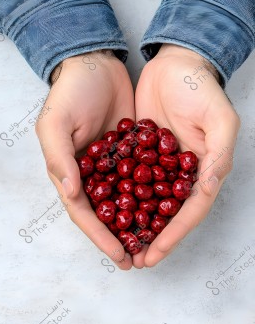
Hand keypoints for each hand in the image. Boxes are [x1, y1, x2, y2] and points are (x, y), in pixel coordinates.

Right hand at [35, 50, 134, 269]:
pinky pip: (141, 180)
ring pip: (124, 201)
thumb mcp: (55, 123)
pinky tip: (167, 210)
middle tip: (137, 261)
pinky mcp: (129, 153)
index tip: (118, 254)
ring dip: (136, 224)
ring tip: (153, 246)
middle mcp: (88, 174)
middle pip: (104, 213)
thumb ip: (58, 158)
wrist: (94, 63)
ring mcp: (110, 165)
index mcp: (67, 171)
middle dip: (119, 238)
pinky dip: (151, 197)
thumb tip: (69, 193)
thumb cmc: (68, 93)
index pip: (82, 211)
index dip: (99, 235)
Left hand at [134, 44, 239, 267]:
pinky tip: (103, 211)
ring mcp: (156, 164)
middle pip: (164, 213)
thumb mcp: (220, 119)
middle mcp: (179, 173)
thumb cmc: (201, 89)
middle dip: (149, 238)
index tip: (153, 256)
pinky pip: (126, 179)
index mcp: (203, 171)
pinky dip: (118, 197)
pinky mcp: (136, 152)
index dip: (172, 236)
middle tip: (131, 260)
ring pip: (143, 201)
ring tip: (115, 245)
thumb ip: (218, 154)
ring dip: (131, 224)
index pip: (187, 212)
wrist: (173, 62)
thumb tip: (206, 189)